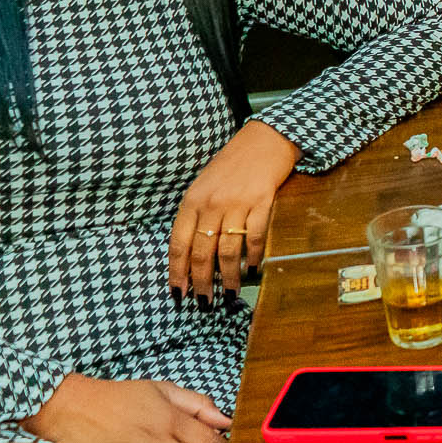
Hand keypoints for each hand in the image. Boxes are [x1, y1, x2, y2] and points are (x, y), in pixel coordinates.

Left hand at [169, 120, 299, 300]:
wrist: (264, 139)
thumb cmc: (232, 165)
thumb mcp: (204, 186)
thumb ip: (197, 216)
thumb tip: (193, 255)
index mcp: (192, 201)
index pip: (178, 244)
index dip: (177, 272)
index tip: (178, 293)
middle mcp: (211, 204)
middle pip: (201, 252)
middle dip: (201, 282)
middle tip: (204, 303)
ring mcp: (237, 203)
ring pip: (228, 250)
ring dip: (227, 277)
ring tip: (228, 293)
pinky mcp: (262, 202)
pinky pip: (255, 237)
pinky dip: (253, 257)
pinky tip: (253, 270)